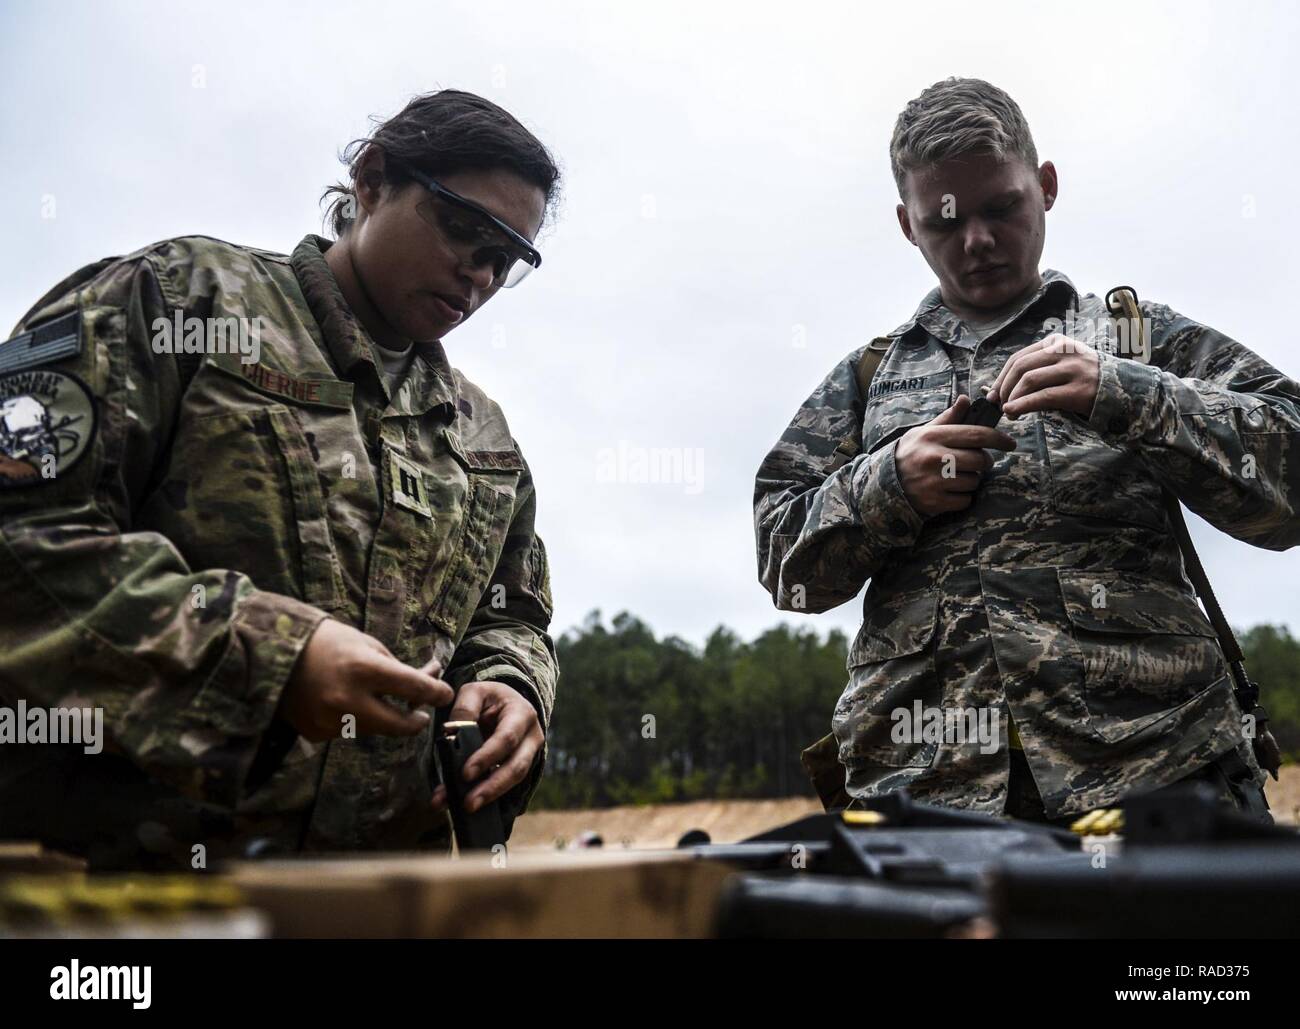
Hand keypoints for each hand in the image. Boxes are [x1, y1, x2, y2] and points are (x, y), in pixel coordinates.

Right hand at [280, 619, 452, 740]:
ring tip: (371, 695)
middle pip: (399, 726)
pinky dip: (352, 719)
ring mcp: (331, 721)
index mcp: (364, 670)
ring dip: (380, 716)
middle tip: (420, 714)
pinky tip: (339, 700)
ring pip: (373, 729)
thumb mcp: (367, 645)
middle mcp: (349, 700)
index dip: (436, 692)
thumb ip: (396, 668)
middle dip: (416, 720)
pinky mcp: (317, 733)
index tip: (445, 694)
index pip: (414, 688)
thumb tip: (427, 680)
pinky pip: (347, 731)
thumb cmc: (327, 641)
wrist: (272, 652)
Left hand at [430, 681, 543, 814]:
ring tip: (466, 808)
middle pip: (517, 767)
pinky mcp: (519, 769)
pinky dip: (485, 796)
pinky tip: (465, 803)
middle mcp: (532, 737)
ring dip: (490, 796)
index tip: (466, 774)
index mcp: (522, 714)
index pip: (506, 738)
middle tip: (469, 803)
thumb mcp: (475, 692)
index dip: (487, 757)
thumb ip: (464, 709)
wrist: (505, 702)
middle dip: (492, 787)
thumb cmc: (489, 698)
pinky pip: (505, 785)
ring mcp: (529, 755)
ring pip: (514, 781)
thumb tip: (452, 734)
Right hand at [894, 395, 1016, 516]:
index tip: (1010, 443)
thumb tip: (965, 399)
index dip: (998, 439)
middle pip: (980, 460)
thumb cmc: (910, 453)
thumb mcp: (924, 431)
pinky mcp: (935, 501)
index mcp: (935, 436)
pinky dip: (962, 497)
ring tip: (956, 477)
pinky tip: (949, 491)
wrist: (884, 483)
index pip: (977, 434)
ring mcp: (935, 481)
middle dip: (983, 462)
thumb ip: (948, 418)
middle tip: (976, 462)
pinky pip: (965, 499)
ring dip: (971, 480)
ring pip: (974, 481)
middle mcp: (935, 457)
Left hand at [988, 334, 1099, 418]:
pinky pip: (1043, 397)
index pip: (1019, 357)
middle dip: (1004, 388)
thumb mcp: (1061, 364)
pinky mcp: (1078, 390)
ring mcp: (1072, 369)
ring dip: (1012, 399)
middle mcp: (1064, 351)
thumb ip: (1035, 369)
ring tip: (1008, 412)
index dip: (1001, 377)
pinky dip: (1023, 405)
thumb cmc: (1083, 378)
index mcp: (1056, 342)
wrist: (1121, 388)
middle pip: (1020, 367)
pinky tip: (1013, 412)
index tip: (993, 393)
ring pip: (1029, 380)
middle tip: (998, 404)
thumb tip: (998, 388)